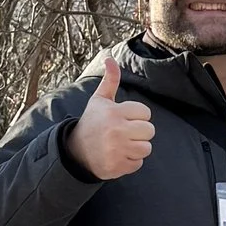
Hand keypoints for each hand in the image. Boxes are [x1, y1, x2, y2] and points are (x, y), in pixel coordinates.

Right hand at [65, 53, 154, 181]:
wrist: (75, 151)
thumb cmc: (92, 122)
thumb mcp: (99, 100)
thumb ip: (110, 80)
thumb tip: (110, 58)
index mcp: (114, 112)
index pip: (145, 113)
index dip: (136, 116)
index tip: (123, 118)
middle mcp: (116, 131)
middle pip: (149, 131)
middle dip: (139, 132)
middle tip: (124, 132)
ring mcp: (117, 150)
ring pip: (146, 148)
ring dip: (136, 147)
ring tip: (122, 144)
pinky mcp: (118, 167)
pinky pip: (138, 163)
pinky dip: (130, 161)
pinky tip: (118, 155)